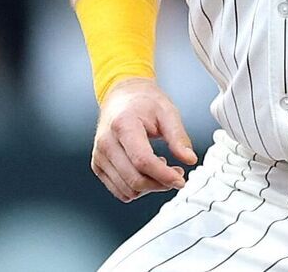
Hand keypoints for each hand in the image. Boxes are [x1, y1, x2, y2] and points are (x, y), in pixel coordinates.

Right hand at [91, 77, 198, 201]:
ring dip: (150, 186)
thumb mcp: (168, 113)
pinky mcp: (98, 166)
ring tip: (161, 167)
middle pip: (134, 180)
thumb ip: (178, 137)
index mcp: (122, 125)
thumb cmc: (144, 103)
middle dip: (160, 183)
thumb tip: (189, 159)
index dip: (164, 175)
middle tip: (177, 173)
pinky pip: (120, 191)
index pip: (142, 160)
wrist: (122, 97)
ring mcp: (99, 156)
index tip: (181, 180)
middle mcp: (106, 142)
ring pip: (128, 190)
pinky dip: (138, 188)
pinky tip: (146, 171)